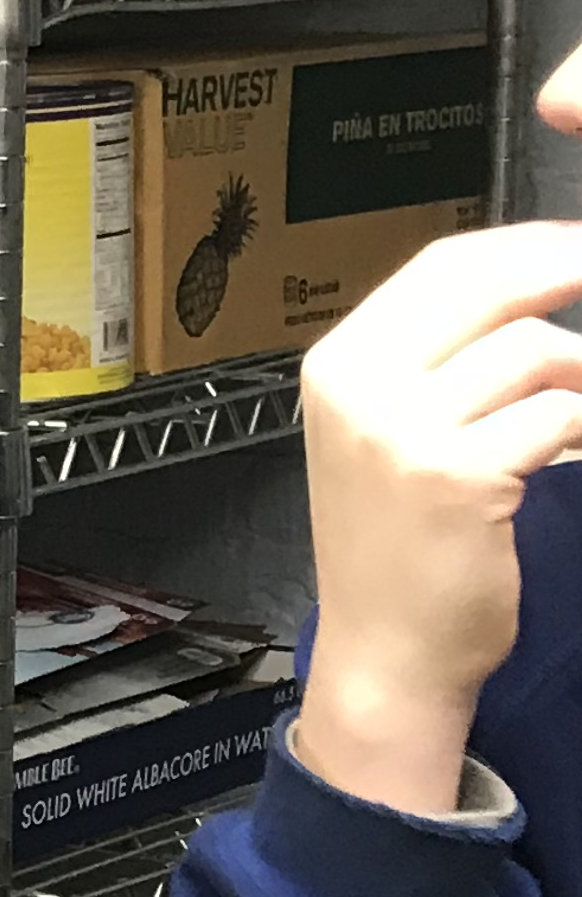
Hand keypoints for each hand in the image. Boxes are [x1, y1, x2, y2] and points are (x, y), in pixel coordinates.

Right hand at [288, 216, 581, 814]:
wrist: (386, 652)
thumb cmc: (399, 546)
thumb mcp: (388, 435)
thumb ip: (438, 363)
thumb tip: (535, 289)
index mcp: (338, 366)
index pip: (443, 266)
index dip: (526, 244)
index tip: (577, 244)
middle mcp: (360, 386)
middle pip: (490, 288)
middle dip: (569, 270)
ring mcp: (403, 431)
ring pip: (536, 351)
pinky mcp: (460, 475)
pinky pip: (558, 414)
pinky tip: (581, 448)